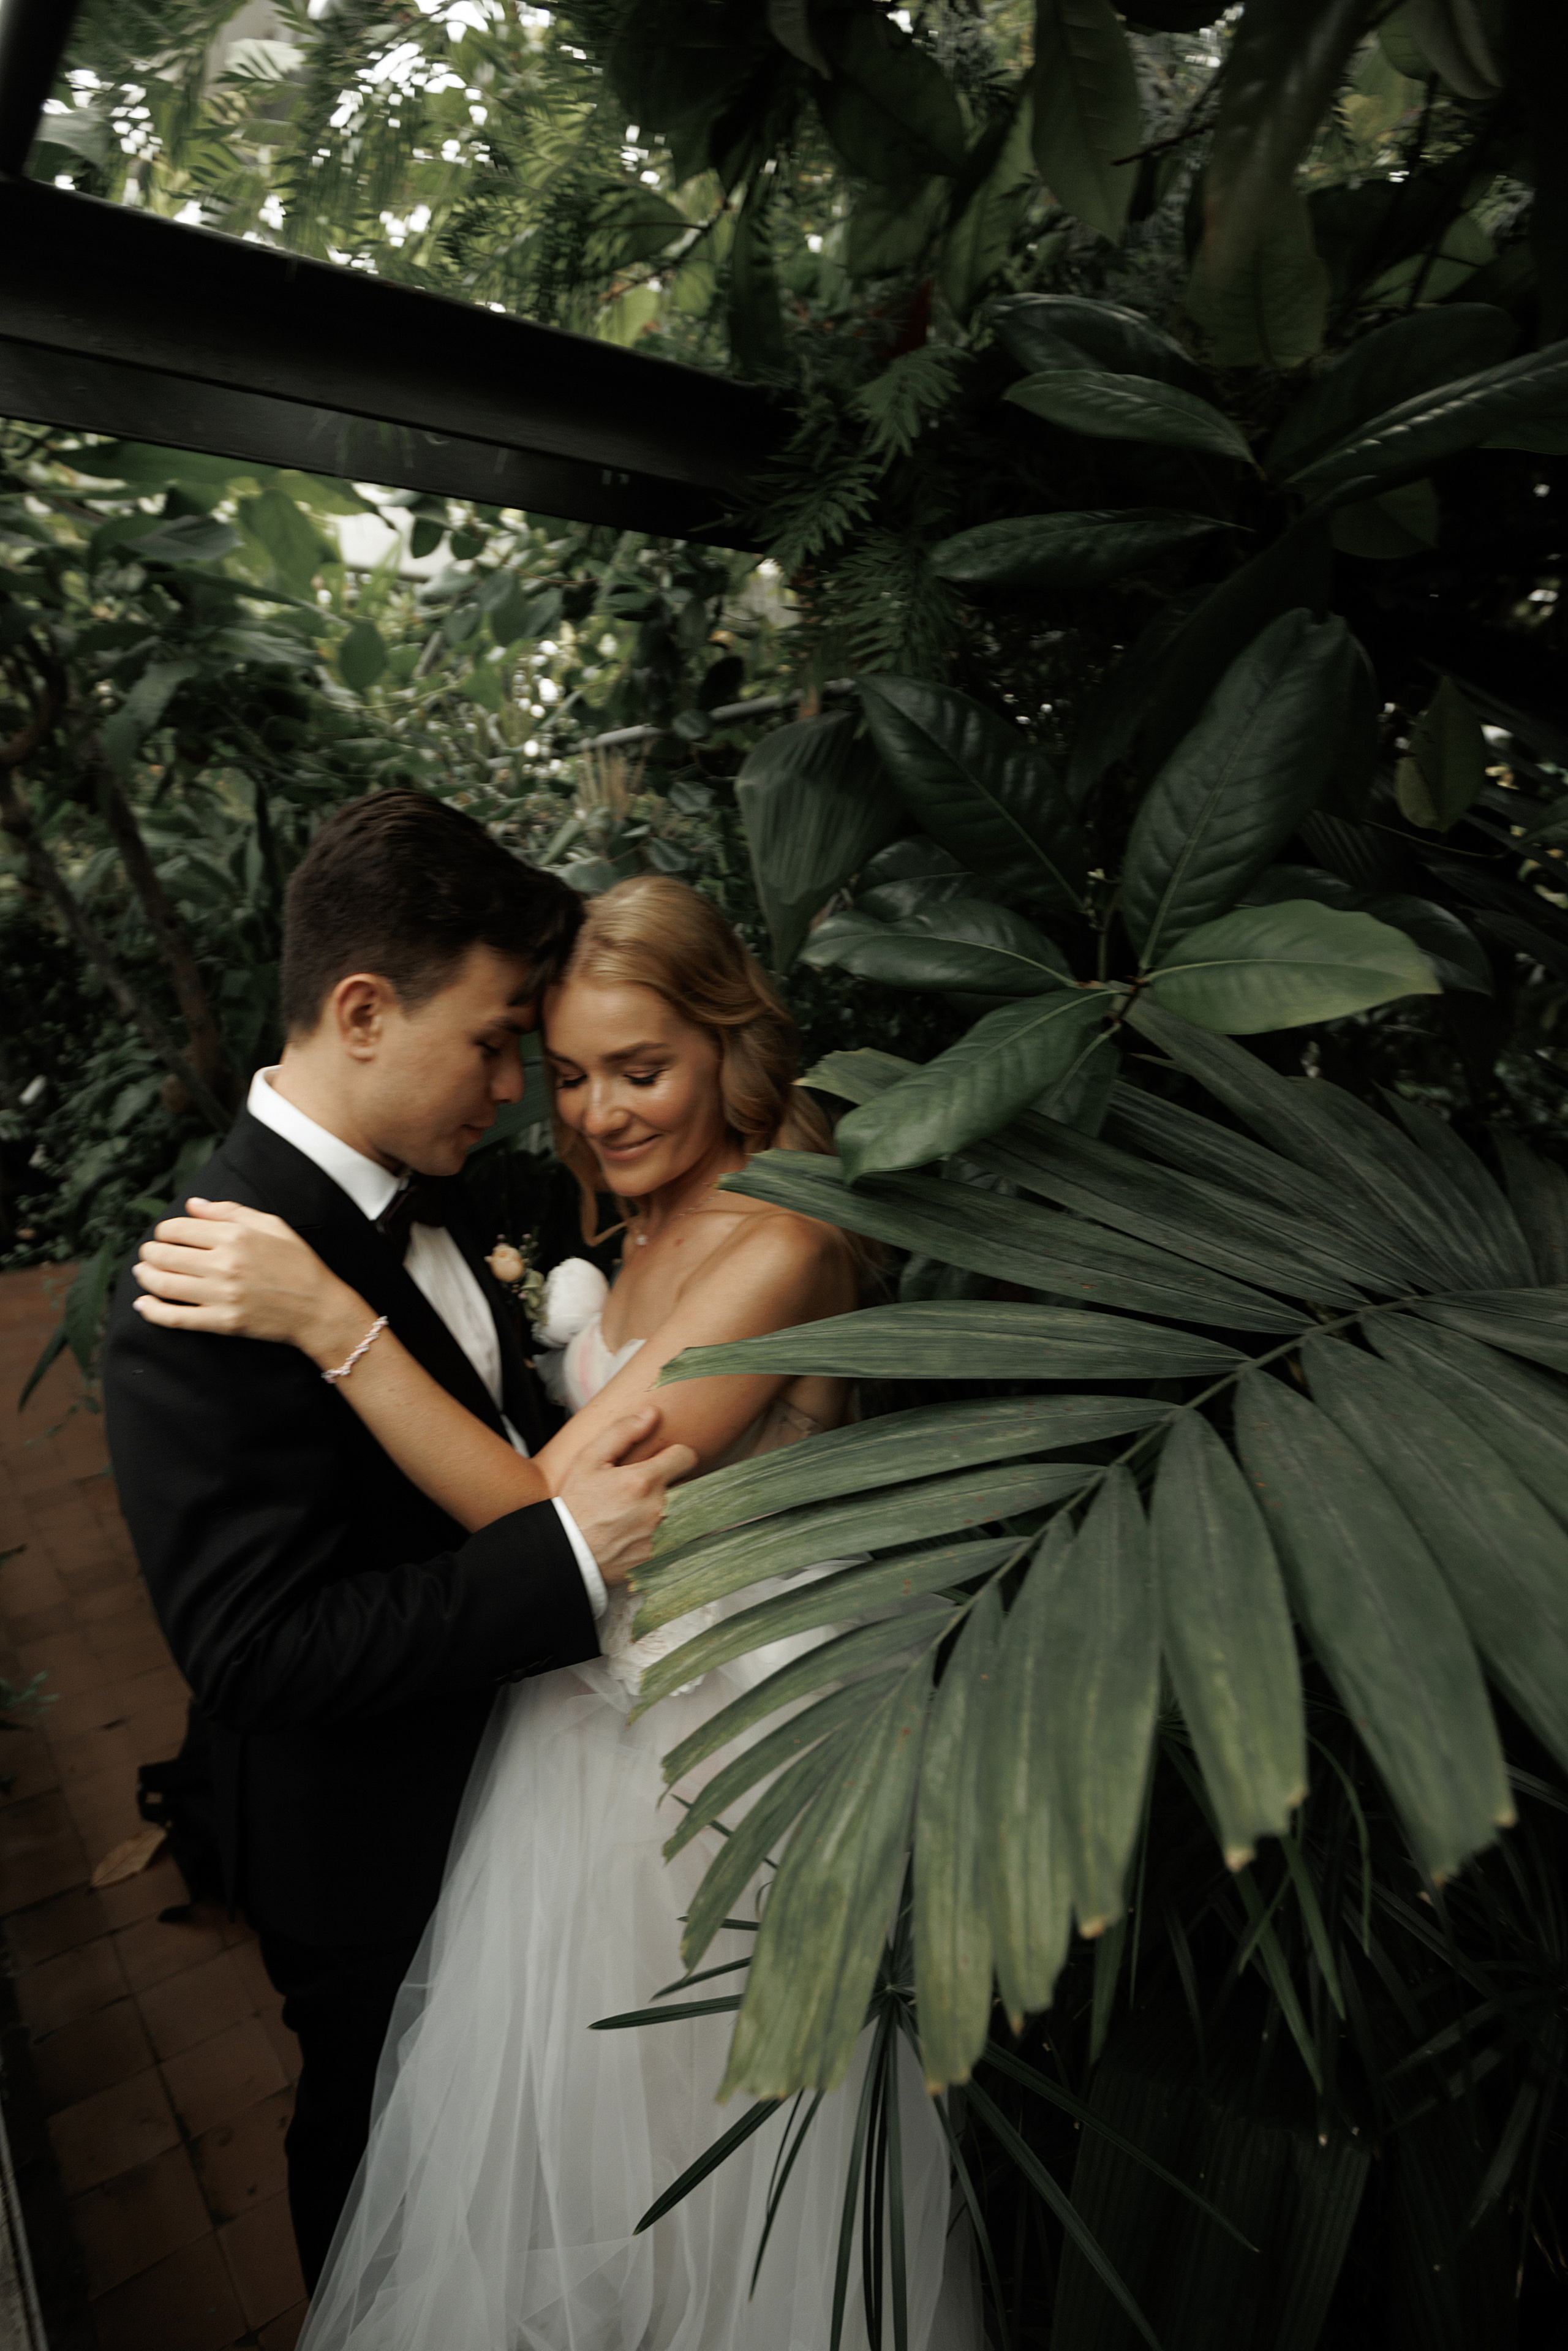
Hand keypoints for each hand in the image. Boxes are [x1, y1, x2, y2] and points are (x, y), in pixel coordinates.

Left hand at [134, 1199, 367, 1365]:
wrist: (319, 1308)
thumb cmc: (298, 1263)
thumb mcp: (272, 1225)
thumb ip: (229, 1212)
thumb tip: (194, 1205)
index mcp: (235, 1236)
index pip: (177, 1229)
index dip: (164, 1231)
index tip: (167, 1235)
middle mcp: (224, 1264)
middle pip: (164, 1255)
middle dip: (150, 1252)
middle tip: (150, 1254)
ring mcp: (221, 1296)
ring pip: (163, 1284)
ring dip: (145, 1276)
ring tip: (144, 1272)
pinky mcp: (221, 1322)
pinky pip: (174, 1318)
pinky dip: (152, 1311)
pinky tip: (143, 1304)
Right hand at [558, 1407, 697, 1587]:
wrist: (568, 1553)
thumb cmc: (576, 1504)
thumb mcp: (589, 1461)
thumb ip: (622, 1432)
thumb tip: (652, 1414)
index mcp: (643, 1481)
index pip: (686, 1457)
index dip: (674, 1456)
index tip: (662, 1462)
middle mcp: (659, 1509)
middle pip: (688, 1485)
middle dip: (671, 1484)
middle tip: (644, 1492)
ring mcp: (663, 1536)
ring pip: (684, 1512)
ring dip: (671, 1509)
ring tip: (641, 1514)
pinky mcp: (662, 1556)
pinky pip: (678, 1537)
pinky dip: (666, 1533)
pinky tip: (641, 1533)